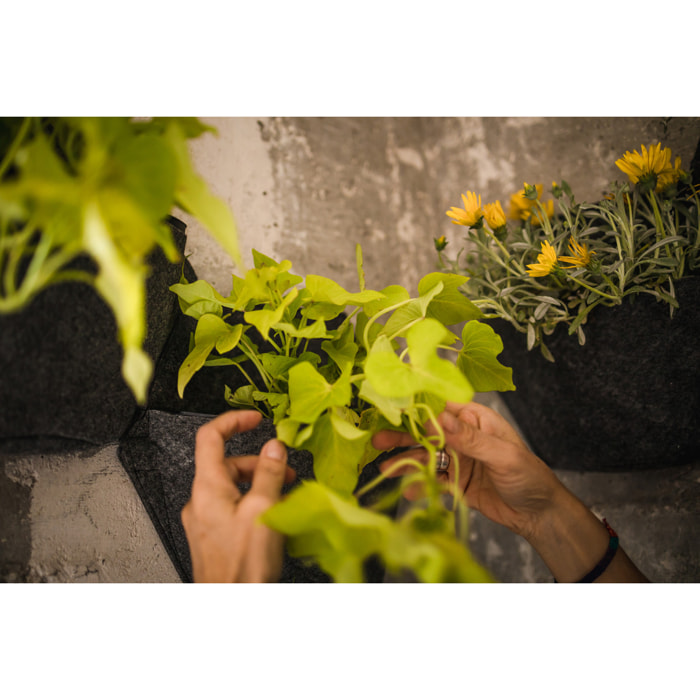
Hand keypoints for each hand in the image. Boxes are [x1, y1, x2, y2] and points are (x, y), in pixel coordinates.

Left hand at [181, 410, 295, 582]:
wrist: (232, 603)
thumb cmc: (242, 564)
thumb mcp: (263, 510)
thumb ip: (269, 473)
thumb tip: (274, 447)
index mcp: (208, 487)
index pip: (210, 437)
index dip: (233, 421)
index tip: (254, 418)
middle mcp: (201, 500)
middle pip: (229, 463)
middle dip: (260, 462)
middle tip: (286, 471)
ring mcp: (205, 519)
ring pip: (234, 486)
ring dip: (261, 483)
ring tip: (285, 494)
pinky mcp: (213, 535)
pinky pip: (234, 506)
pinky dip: (255, 502)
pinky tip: (273, 514)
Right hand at [374, 401, 560, 538]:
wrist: (538, 515)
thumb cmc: (529, 476)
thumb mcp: (503, 455)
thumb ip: (471, 439)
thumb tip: (441, 420)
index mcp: (476, 420)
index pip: (442, 407)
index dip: (417, 407)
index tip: (393, 408)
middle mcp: (462, 436)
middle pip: (426, 432)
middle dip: (402, 436)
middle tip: (377, 440)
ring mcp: (457, 460)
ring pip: (425, 457)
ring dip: (405, 462)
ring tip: (385, 469)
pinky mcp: (454, 482)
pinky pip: (431, 481)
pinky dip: (419, 485)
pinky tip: (409, 492)